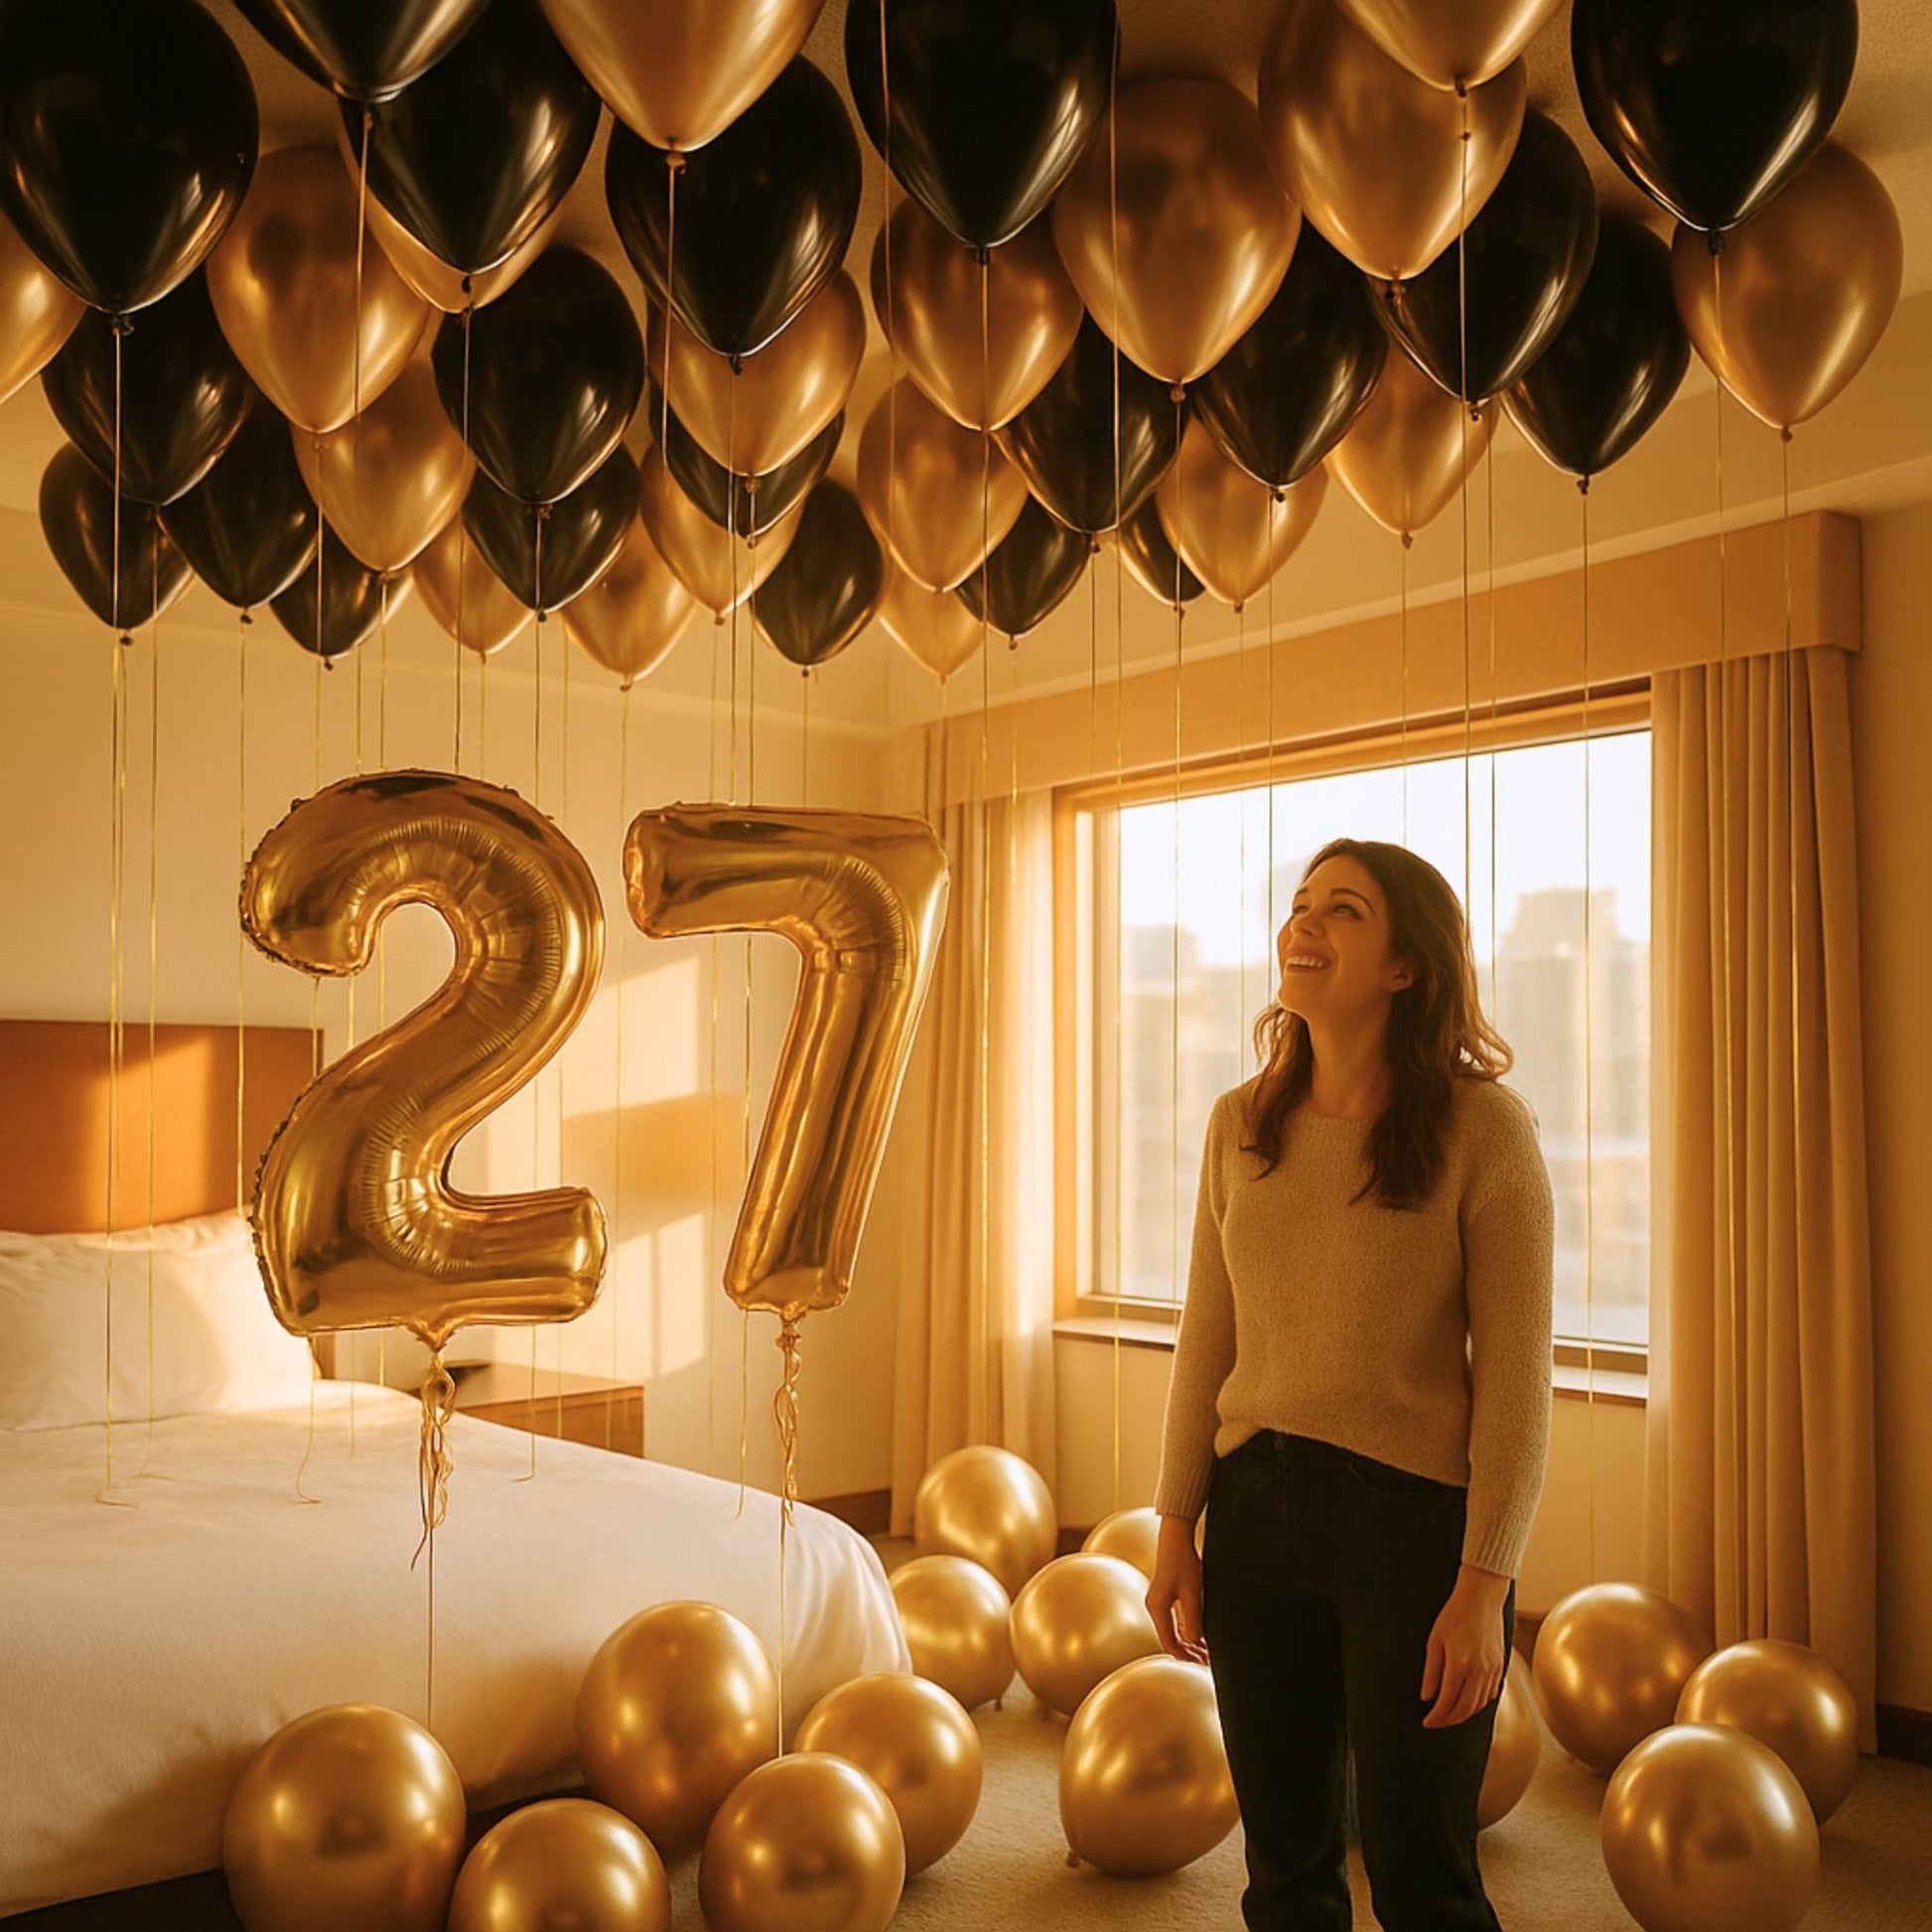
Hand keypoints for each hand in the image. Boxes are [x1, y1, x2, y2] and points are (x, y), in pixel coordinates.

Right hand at [1146, 1514, 1207, 1663]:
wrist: (1175, 1538)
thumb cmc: (1183, 1563)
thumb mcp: (1191, 1593)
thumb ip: (1193, 1620)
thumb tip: (1194, 1642)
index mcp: (1157, 1608)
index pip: (1169, 1642)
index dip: (1185, 1656)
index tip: (1201, 1664)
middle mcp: (1155, 1607)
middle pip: (1170, 1638)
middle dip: (1188, 1651)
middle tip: (1207, 1661)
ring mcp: (1159, 1601)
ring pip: (1174, 1630)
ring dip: (1189, 1641)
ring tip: (1206, 1652)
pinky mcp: (1166, 1595)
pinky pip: (1175, 1620)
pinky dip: (1187, 1629)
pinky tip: (1200, 1635)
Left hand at [1420, 1565, 1509, 1728]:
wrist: (1482, 1597)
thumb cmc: (1455, 1614)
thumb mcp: (1435, 1640)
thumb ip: (1432, 1671)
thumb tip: (1427, 1697)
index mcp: (1460, 1664)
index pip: (1447, 1701)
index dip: (1436, 1716)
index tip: (1427, 1722)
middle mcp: (1479, 1671)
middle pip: (1465, 1709)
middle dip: (1450, 1720)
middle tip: (1437, 1722)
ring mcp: (1493, 1670)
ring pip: (1480, 1704)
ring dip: (1464, 1713)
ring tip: (1450, 1714)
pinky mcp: (1501, 1666)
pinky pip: (1491, 1694)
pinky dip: (1479, 1703)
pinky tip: (1468, 1701)